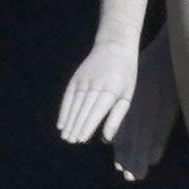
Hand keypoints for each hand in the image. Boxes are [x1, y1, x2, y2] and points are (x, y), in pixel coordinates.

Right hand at [54, 29, 143, 153]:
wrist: (114, 47)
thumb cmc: (125, 75)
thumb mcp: (127, 95)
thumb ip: (117, 116)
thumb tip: (106, 138)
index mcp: (111, 89)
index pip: (97, 110)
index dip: (88, 125)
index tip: (81, 139)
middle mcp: (96, 84)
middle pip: (84, 109)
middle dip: (76, 126)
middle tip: (71, 141)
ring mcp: (84, 80)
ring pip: (75, 104)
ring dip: (69, 121)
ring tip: (65, 136)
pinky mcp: (76, 77)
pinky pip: (68, 96)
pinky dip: (64, 110)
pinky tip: (61, 123)